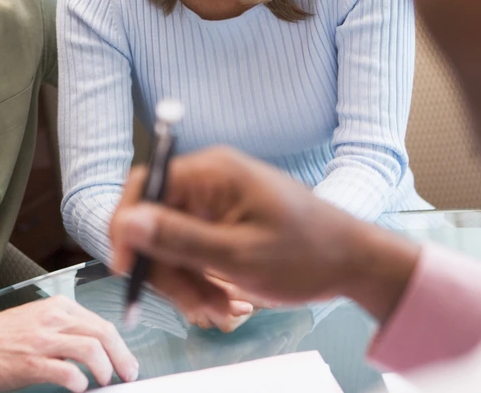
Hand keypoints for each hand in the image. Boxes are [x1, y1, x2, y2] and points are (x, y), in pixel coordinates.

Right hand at [0, 295, 138, 391]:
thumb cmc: (2, 337)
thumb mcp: (39, 320)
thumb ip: (67, 329)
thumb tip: (98, 349)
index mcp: (58, 307)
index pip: (102, 323)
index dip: (120, 346)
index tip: (126, 361)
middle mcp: (53, 319)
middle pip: (103, 334)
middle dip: (121, 358)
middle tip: (127, 374)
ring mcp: (43, 340)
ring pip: (91, 349)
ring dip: (104, 369)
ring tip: (104, 381)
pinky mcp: (32, 362)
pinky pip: (67, 372)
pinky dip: (79, 382)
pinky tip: (79, 387)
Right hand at [109, 146, 420, 323]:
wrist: (354, 263)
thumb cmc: (308, 254)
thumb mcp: (237, 255)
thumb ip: (178, 238)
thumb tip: (127, 222)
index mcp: (212, 172)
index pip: (145, 186)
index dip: (127, 227)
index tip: (127, 268)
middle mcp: (210, 179)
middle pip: (155, 221)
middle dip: (166, 268)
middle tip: (191, 304)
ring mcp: (216, 200)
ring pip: (171, 242)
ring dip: (185, 281)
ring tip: (216, 308)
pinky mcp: (223, 221)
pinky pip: (191, 249)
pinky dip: (199, 279)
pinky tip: (221, 301)